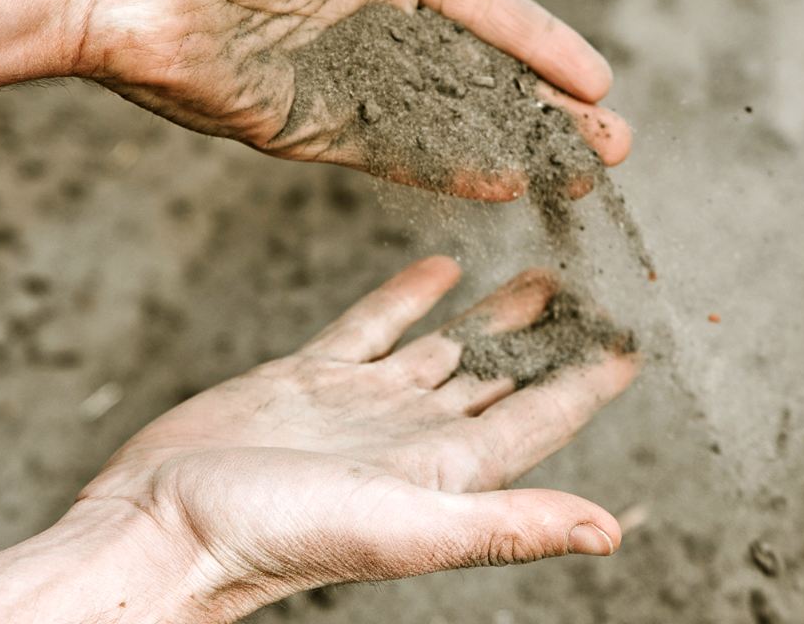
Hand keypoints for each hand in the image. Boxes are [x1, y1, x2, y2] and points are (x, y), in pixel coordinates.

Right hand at [67, 257, 634, 620]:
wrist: (166, 522)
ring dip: (497, 314)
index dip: (593, 380)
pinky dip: (411, 295)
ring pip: (449, 345)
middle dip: (556, 338)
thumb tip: (609, 532)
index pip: (544, 416)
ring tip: (542, 275)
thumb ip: (508, 524)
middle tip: (598, 289)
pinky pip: (377, 324)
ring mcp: (366, 402)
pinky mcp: (313, 375)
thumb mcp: (408, 527)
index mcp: (451, 469)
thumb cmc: (280, 537)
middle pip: (506, 375)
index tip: (637, 338)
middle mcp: (417, 433)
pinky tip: (444, 265)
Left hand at [75, 0, 630, 198]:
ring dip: (515, 149)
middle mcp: (371, 25)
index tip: (598, 79)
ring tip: (580, 176)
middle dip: (550, 113)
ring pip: (449, 122)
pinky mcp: (305, 129)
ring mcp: (341, 81)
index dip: (544, 45)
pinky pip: (393, 154)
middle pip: (482, 77)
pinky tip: (505, 185)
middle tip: (611, 147)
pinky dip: (448, 170)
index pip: (487, 12)